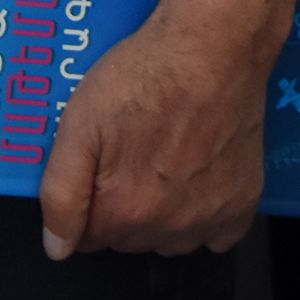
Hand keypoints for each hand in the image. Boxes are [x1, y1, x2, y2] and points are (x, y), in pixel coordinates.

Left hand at [34, 0, 299, 260]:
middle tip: (102, 118)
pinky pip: (212, 195)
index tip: (66, 144)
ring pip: (166, 208)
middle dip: (106, 179)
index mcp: (133, 190)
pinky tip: (182, 119)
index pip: (82, 229)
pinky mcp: (250, 173)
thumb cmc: (151, 44)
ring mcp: (220, 191)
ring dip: (149, 169)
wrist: (230, 10)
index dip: (67, 188)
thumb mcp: (85, 108)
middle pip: (123, 223)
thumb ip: (61, 180)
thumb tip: (50, 239)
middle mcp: (180, 202)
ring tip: (139, 110)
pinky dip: (195, 165)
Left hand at [35, 5, 271, 259]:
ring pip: (170, 241)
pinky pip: (216, 236)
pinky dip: (203, 217)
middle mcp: (170, 228)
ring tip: (162, 163)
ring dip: (160, 217)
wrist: (213, 51)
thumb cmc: (143, 79)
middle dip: (121, 208)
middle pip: (129, 240)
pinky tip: (196, 178)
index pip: (89, 238)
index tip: (97, 167)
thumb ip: (62, 194)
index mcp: (125, 211)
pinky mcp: (243, 206)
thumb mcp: (78, 125)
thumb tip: (57, 249)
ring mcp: (211, 219)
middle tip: (128, 155)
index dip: (86, 203)